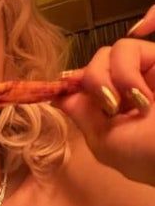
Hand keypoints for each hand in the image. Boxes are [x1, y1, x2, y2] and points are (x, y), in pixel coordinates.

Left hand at [56, 5, 154, 184]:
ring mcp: (147, 71)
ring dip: (110, 76)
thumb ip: (84, 116)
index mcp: (116, 108)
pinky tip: (141, 95)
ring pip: (110, 51)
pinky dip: (125, 69)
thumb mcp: (107, 142)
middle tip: (108, 105)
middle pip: (95, 62)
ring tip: (130, 103)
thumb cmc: (149, 159)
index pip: (86, 83)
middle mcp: (130, 86)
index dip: (71, 83)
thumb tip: (58, 96)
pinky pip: (130, 46)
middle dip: (92, 81)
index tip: (58, 90)